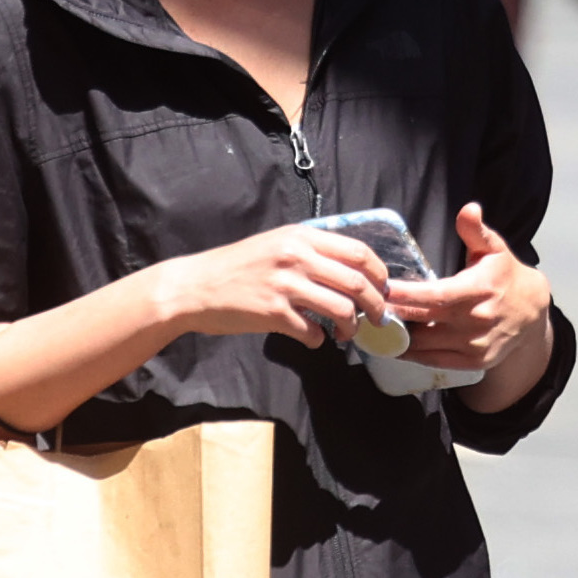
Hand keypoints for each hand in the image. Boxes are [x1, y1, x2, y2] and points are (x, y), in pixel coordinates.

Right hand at [153, 222, 395, 349]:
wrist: (195, 287)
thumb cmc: (236, 267)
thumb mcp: (275, 244)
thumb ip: (310, 250)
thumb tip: (350, 268)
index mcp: (301, 236)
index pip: (359, 251)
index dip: (380, 274)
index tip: (382, 289)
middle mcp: (296, 256)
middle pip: (357, 281)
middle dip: (375, 304)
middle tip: (376, 318)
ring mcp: (285, 285)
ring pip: (341, 309)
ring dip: (351, 327)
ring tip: (346, 334)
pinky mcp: (273, 313)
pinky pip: (313, 332)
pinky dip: (320, 340)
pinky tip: (314, 340)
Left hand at [387, 203, 551, 375]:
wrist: (533, 312)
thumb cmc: (505, 276)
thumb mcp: (494, 249)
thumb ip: (476, 230)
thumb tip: (469, 208)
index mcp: (479, 290)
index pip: (434, 295)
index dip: (404, 294)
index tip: (379, 288)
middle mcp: (476, 320)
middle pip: (423, 321)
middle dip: (393, 314)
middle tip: (367, 306)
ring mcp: (475, 345)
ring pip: (425, 345)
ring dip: (399, 336)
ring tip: (377, 324)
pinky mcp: (474, 362)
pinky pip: (435, 361)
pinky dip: (413, 354)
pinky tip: (395, 343)